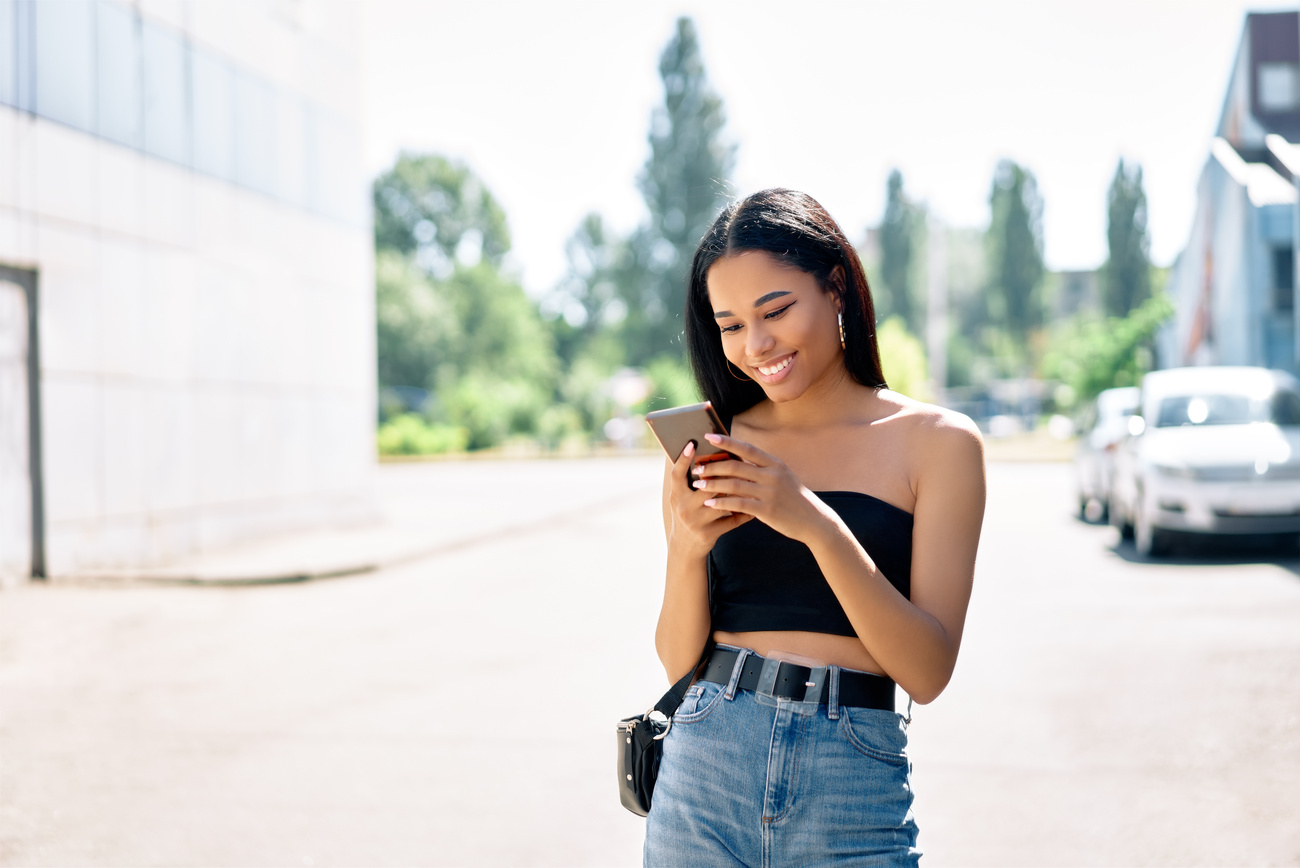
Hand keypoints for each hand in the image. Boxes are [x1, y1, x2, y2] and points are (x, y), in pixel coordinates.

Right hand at [667, 441, 752, 557]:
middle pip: (706, 486)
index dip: (683, 459)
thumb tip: (706, 452)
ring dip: (739, 492)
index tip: (692, 444)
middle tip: (738, 462)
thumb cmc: (689, 513)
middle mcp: (683, 508)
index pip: (677, 474)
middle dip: (723, 474)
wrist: (685, 547)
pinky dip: (745, 512)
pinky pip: (732, 520)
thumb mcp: (683, 497)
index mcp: (676, 495)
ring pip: (722, 502)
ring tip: (752, 481)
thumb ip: (692, 479)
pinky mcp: (708, 534)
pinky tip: (755, 504)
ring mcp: (696, 522)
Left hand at [690, 433, 834, 543]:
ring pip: (734, 485)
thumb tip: (736, 460)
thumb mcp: (782, 477)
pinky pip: (739, 504)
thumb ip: (762, 469)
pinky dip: (722, 503)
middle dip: (713, 465)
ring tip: (698, 484)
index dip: (727, 441)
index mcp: (775, 464)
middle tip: (697, 467)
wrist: (814, 521)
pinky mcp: (767, 510)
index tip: (708, 436)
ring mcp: (770, 493)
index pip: (747, 448)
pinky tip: (710, 504)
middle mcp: (773, 475)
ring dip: (713, 484)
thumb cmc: (793, 498)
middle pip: (736, 466)